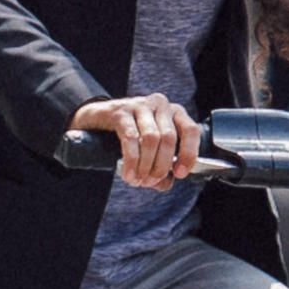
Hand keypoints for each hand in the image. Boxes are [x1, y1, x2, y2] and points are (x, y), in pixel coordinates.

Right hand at [71, 95, 202, 187]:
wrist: (97, 120)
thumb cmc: (130, 136)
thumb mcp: (151, 152)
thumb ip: (162, 170)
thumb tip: (165, 183)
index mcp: (174, 113)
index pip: (191, 130)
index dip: (189, 154)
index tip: (179, 173)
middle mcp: (160, 105)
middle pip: (169, 138)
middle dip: (160, 166)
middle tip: (149, 182)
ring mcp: (140, 105)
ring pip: (151, 139)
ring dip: (145, 165)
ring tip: (137, 180)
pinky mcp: (121, 111)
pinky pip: (130, 138)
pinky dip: (131, 160)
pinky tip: (128, 174)